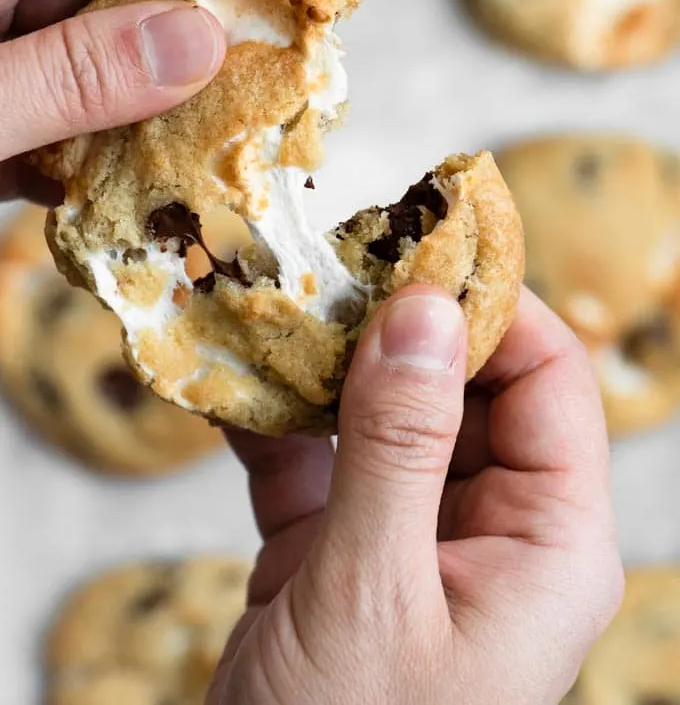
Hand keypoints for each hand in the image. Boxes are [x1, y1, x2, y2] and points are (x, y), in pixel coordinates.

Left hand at [0, 0, 226, 203]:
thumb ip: (75, 73)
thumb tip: (204, 44)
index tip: (268, 22)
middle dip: (171, 59)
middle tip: (242, 113)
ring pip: (81, 62)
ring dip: (125, 122)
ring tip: (184, 169)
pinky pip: (42, 112)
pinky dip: (70, 157)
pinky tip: (101, 198)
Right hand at [209, 286, 622, 704]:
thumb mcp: (375, 590)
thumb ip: (401, 444)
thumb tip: (425, 309)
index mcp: (547, 543)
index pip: (549, 382)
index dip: (495, 305)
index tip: (424, 242)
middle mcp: (491, 530)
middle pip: (465, 387)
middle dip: (398, 326)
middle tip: (332, 262)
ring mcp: (413, 536)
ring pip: (386, 415)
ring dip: (328, 365)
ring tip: (276, 305)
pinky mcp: (341, 550)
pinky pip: (318, 459)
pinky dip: (277, 422)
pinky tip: (231, 382)